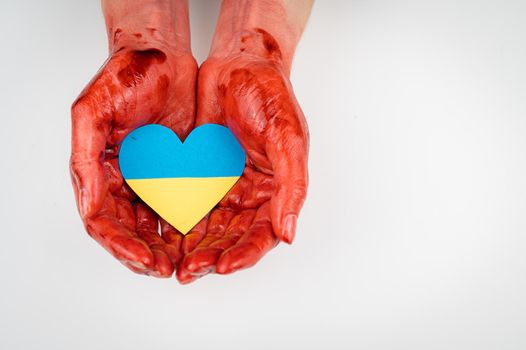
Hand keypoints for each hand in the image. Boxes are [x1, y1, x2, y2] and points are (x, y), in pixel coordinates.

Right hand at [70, 1, 196, 276]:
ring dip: (168, 248)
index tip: (145, 260)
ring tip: (187, 263)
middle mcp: (124, 182)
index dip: (121, 247)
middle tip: (168, 270)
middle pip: (130, 233)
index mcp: (99, 174)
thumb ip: (85, 161)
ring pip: (156, 227)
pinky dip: (188, 226)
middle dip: (146, 255)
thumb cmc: (123, 76)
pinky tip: (201, 238)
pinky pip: (182, 206)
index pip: (104, 224)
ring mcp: (152, 179)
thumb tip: (89, 206)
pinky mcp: (178, 173)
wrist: (163, 56)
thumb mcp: (92, 112)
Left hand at [176, 27, 308, 282]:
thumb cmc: (271, 96)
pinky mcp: (200, 175)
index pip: (263, 235)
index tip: (223, 265)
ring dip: (192, 248)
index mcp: (276, 191)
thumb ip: (292, 186)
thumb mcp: (288, 139)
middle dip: (212, 258)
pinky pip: (188, 205)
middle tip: (189, 271)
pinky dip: (177, 222)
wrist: (239, 65)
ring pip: (208, 229)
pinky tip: (162, 234)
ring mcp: (224, 187)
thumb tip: (289, 233)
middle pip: (232, 239)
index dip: (245, 255)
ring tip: (172, 262)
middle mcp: (251, 195)